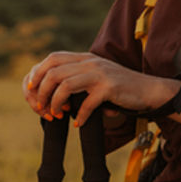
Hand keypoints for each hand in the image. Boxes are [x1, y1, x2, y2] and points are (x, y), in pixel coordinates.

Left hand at [22, 51, 173, 126]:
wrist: (149, 90)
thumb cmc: (120, 87)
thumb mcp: (96, 76)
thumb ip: (76, 77)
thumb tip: (47, 92)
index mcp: (84, 58)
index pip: (51, 59)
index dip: (36, 75)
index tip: (31, 92)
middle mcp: (90, 62)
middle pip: (53, 71)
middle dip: (40, 92)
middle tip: (41, 109)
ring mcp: (100, 73)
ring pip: (64, 85)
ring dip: (54, 103)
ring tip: (56, 116)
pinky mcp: (110, 87)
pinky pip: (86, 103)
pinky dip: (80, 116)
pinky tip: (80, 123)